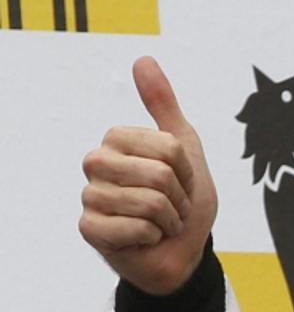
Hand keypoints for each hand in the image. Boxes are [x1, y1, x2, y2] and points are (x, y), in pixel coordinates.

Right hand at [79, 57, 217, 294]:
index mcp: (118, 141)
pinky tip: (145, 239)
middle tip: (172, 207)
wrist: (183, 251)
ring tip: (161, 223)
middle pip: (159, 173)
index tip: (181, 182)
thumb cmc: (183, 201)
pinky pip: (135, 227)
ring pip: (149, 201)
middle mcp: (97, 164)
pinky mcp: (90, 228)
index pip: (168, 148)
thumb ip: (164, 106)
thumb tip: (143, 59)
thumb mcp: (184, 149)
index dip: (186, 170)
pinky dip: (153, 236)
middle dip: (179, 196)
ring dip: (169, 219)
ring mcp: (90, 196)